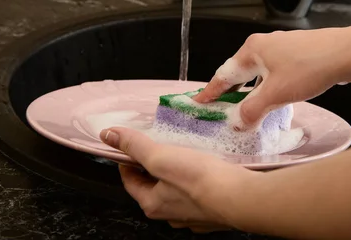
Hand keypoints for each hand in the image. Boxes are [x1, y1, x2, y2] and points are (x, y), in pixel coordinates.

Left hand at [99, 127, 253, 232]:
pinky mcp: (214, 213)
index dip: (128, 162)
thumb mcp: (160, 156)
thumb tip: (108, 135)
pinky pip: (199, 196)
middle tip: (159, 147)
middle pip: (154, 188)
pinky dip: (198, 183)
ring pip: (177, 193)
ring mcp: (194, 217)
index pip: (130, 182)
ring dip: (177, 176)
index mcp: (152, 205)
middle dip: (154, 168)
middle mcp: (171, 215)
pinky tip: (207, 170)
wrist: (242, 197)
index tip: (131, 148)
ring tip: (185, 155)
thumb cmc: (200, 180)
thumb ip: (135, 145)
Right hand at [193, 29, 350, 129]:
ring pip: (260, 73)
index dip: (210, 91)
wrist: (346, 53)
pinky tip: (276, 98)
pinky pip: (275, 73)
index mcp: (252, 50)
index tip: (198, 102)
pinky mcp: (298, 53)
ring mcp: (282, 48)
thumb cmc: (308, 69)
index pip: (224, 74)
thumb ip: (252, 110)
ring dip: (253, 91)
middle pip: (240, 71)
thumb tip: (238, 123)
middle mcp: (264, 45)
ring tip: (248, 108)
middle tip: (220, 108)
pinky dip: (269, 86)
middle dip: (231, 91)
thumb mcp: (275, 94)